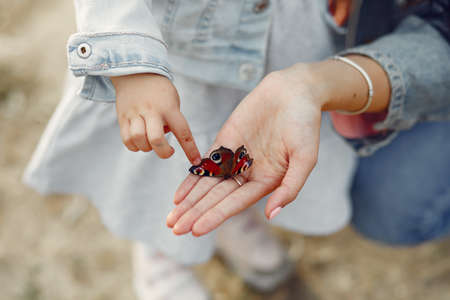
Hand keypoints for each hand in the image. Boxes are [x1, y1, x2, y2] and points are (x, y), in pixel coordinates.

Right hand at [111, 73, 200, 163]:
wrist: (135, 72)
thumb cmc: (159, 91)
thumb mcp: (173, 101)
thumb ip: (172, 121)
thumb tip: (164, 141)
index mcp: (169, 108)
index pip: (183, 132)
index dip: (190, 149)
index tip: (196, 161)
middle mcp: (152, 111)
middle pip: (156, 140)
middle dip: (164, 152)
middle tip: (169, 151)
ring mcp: (135, 114)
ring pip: (139, 140)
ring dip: (147, 148)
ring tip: (151, 142)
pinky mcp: (123, 117)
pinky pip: (127, 140)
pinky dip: (134, 146)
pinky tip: (140, 142)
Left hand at [166, 64, 323, 235]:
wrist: (293, 91)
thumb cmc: (305, 124)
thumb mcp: (306, 157)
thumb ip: (290, 187)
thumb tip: (273, 215)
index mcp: (267, 181)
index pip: (236, 204)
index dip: (216, 216)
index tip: (196, 229)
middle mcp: (248, 174)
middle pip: (217, 198)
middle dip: (196, 213)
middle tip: (176, 228)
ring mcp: (235, 158)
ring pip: (208, 184)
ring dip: (190, 201)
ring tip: (172, 218)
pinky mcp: (225, 142)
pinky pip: (205, 163)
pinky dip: (192, 178)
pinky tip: (179, 194)